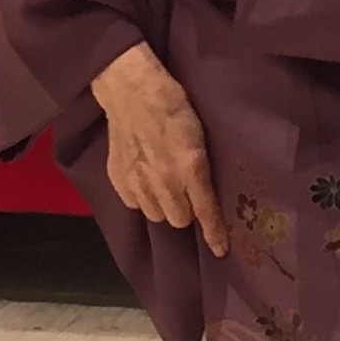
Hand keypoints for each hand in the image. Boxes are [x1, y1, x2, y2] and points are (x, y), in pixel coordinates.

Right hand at [89, 43, 228, 258]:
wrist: (131, 90)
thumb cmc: (174, 104)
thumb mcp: (200, 134)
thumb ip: (202, 167)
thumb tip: (205, 193)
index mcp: (191, 168)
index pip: (205, 212)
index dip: (214, 235)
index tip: (221, 251)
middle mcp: (164, 182)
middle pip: (179, 220)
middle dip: (186, 210)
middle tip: (185, 192)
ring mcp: (138, 183)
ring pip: (156, 216)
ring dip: (163, 205)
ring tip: (162, 183)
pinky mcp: (118, 179)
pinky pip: (134, 204)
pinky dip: (141, 197)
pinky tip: (143, 177)